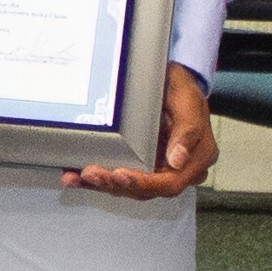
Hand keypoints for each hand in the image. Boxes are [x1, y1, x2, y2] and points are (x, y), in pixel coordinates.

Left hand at [67, 66, 215, 199]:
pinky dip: (96, 180)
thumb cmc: (182, 90)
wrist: (171, 80)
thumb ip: (187, 131)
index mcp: (195, 160)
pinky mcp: (139, 164)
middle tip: (92, 173)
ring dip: (102, 184)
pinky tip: (76, 177)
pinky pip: (117, 178)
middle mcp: (175, 170)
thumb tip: (178, 160)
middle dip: (115, 184)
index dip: (144, 183)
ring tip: (80, 175)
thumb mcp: (189, 103)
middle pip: (145, 190)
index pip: (170, 183)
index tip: (121, 174)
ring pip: (128, 187)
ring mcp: (156, 169)